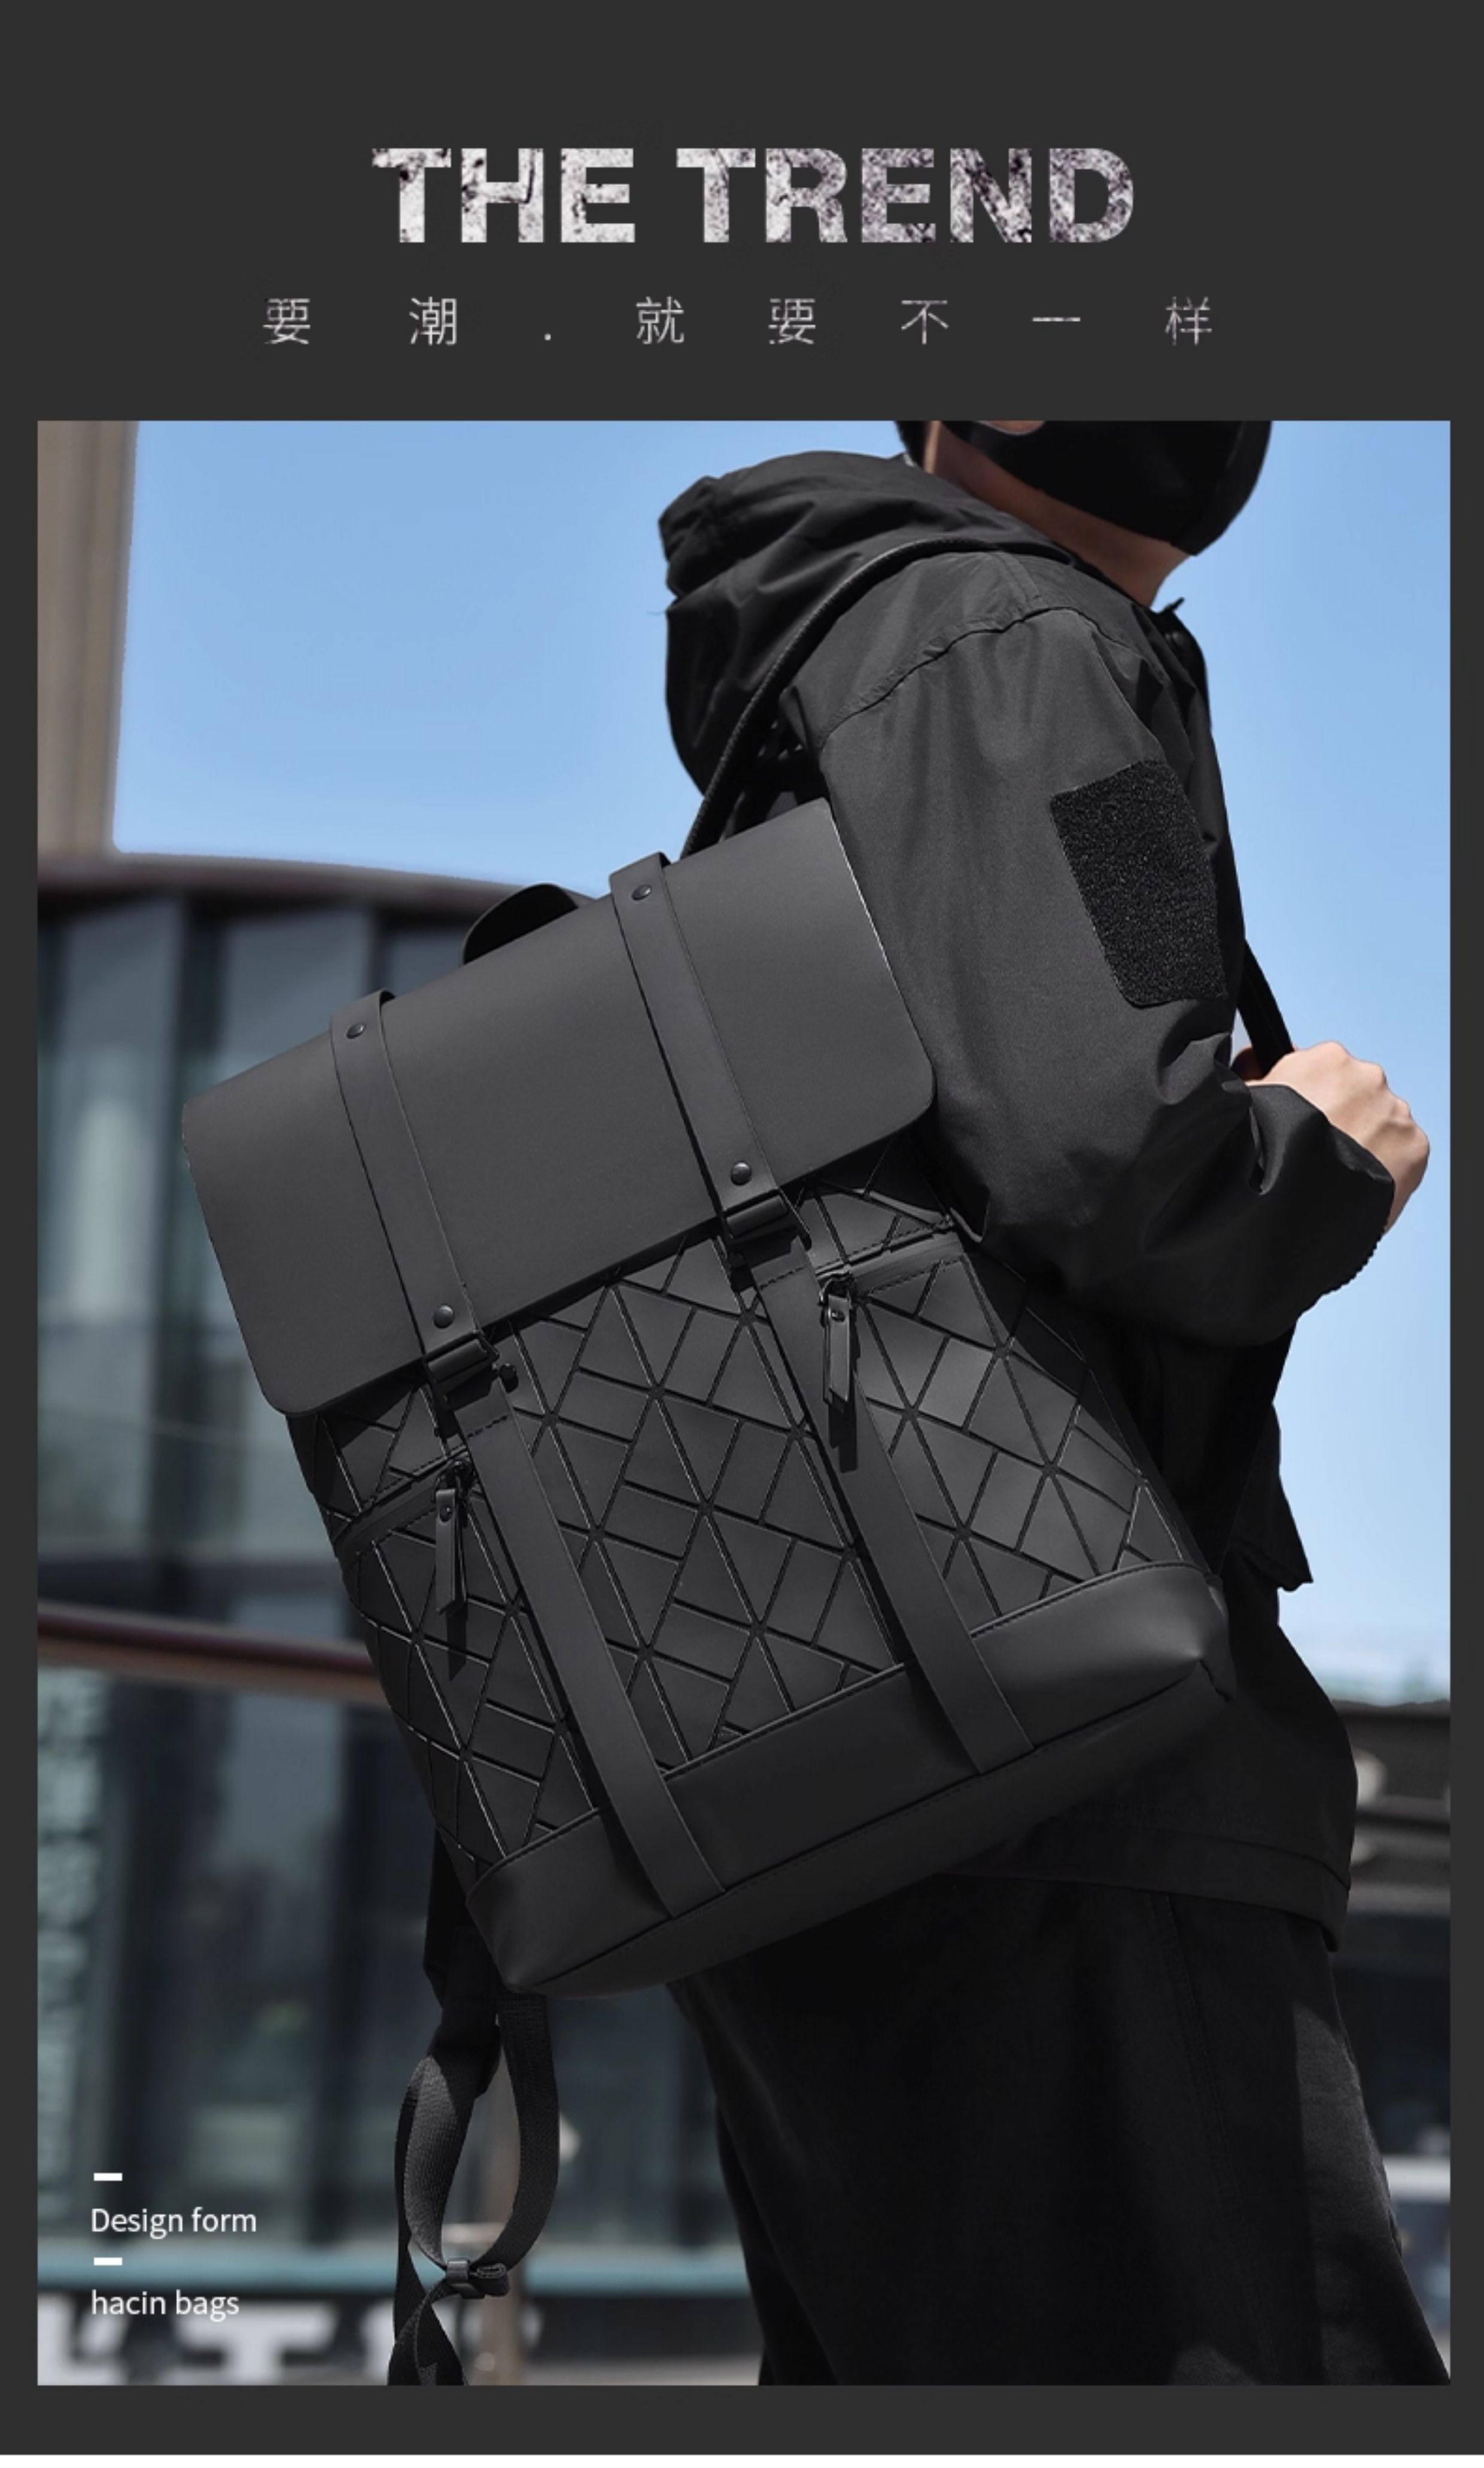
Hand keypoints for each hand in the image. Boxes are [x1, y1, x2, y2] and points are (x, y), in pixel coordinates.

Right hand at [1231, 1040, 1429, 1230]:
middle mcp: (1368, 1078)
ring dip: (1364, 1141)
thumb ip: (1253, 1071)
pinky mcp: (1415, 1146)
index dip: (1306, 1099)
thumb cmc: (1263, 1149)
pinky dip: (1384, 1166)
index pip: (1321, 1071)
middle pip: (1356, 1095)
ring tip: (1333, 1171)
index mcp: (1327, 1059)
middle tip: (1314, 1150)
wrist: (1293, 1199)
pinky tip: (1354, 1183)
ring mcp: (1395, 1112)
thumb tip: (1254, 1057)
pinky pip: (1402, 1153)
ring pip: (1381, 1123)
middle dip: (1340, 1117)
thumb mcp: (1242, 1098)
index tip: (1296, 1122)